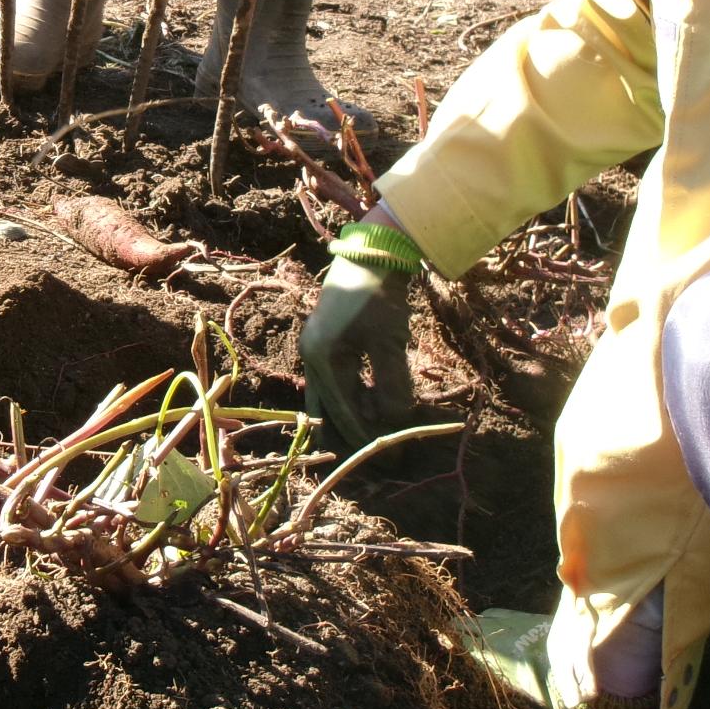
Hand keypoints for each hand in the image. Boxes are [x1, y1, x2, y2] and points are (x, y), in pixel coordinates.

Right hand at [301, 255, 414, 450]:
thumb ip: (390, 385)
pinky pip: (341, 379)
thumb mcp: (388, 343)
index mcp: (320, 359)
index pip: (342, 411)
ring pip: (335, 394)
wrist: (374, 251)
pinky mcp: (332, 340)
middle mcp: (312, 356)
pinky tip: (377, 401)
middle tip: (383, 452)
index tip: (391, 457)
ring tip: (385, 429)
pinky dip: (358, 394)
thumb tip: (397, 422)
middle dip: (353, 433)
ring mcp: (320, 347)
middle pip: (328, 408)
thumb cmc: (378, 296)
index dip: (367, 437)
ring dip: (358, 412)